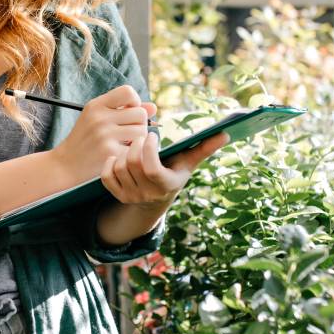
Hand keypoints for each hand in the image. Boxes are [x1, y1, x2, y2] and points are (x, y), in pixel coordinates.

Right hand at [49, 84, 156, 185]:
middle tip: (127, 133)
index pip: (128, 92)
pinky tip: (121, 155)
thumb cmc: (85, 140)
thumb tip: (154, 107)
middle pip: (140, 114)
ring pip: (142, 132)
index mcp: (95, 106)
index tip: (128, 113)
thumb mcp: (98, 119)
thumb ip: (125, 110)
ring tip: (124, 144)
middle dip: (139, 124)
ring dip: (138, 140)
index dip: (134, 102)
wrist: (65, 165)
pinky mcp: (111, 154)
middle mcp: (100, 118)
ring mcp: (105, 136)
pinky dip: (133, 153)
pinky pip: (136, 149)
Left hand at [100, 130, 229, 208]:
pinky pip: (107, 175)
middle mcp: (147, 194)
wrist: (156, 199)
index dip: (148, 148)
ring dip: (124, 151)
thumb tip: (225, 133)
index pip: (150, 168)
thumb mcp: (189, 163)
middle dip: (135, 144)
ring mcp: (131, 196)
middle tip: (141, 136)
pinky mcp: (118, 195)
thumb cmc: (174, 173)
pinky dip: (110, 162)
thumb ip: (205, 148)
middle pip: (132, 163)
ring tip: (133, 147)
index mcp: (165, 185)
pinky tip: (120, 156)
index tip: (152, 135)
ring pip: (118, 166)